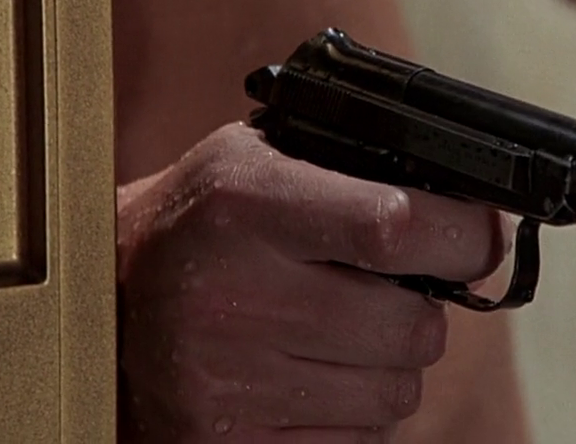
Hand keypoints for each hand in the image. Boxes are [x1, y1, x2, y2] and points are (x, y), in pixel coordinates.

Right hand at [117, 122, 509, 441]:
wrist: (101, 304)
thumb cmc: (204, 223)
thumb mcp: (258, 159)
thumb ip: (354, 171)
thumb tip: (473, 212)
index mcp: (244, 203)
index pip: (394, 227)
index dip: (460, 237)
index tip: (473, 239)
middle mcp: (233, 294)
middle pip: (411, 326)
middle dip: (418, 308)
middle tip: (379, 289)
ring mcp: (230, 383)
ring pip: (397, 392)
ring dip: (387, 364)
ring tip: (332, 332)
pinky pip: (360, 441)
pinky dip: (354, 414)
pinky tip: (307, 376)